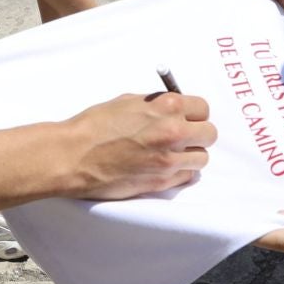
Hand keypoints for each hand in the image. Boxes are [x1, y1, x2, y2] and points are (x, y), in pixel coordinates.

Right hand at [64, 92, 216, 199]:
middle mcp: (173, 132)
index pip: (203, 108)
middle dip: (198, 134)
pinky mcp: (162, 182)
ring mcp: (169, 160)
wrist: (74, 155)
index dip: (194, 113)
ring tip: (173, 153)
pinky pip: (188, 177)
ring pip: (202, 158)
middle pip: (209, 134)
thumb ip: (157, 104)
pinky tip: (167, 166)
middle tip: (183, 136)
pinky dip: (182, 172)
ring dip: (191, 155)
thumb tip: (173, 108)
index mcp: (167, 107)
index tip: (187, 117)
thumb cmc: (95, 125)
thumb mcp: (129, 101)